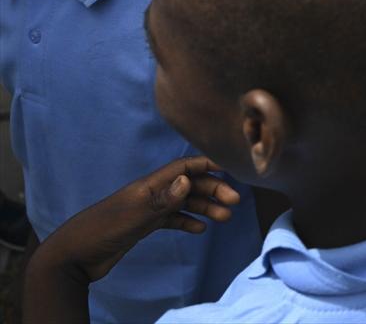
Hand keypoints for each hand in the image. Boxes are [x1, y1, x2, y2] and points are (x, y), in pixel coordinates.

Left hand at [36, 157, 239, 283]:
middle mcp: (151, 193)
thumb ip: (162, 199)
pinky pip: (172, 220)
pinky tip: (200, 229)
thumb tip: (187, 179)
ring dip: (204, 208)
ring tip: (225, 218)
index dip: (207, 164)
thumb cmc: (102, 230)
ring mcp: (147, 210)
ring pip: (183, 203)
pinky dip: (187, 222)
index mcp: (149, 185)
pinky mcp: (143, 226)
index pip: (184, 167)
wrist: (74, 256)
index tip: (231, 168)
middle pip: (188, 185)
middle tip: (235, 202)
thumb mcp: (135, 214)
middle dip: (213, 190)